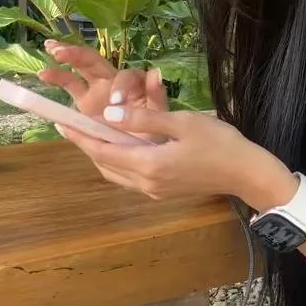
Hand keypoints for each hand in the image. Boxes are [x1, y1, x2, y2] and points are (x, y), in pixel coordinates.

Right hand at [36, 39, 166, 143]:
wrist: (140, 150)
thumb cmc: (153, 131)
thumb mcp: (159, 115)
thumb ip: (156, 95)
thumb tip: (155, 72)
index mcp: (134, 84)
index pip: (126, 76)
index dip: (120, 86)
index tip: (116, 103)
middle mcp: (113, 82)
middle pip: (96, 61)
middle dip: (79, 54)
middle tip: (62, 53)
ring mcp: (97, 90)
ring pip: (80, 68)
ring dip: (66, 56)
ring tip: (51, 50)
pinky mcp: (84, 102)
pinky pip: (70, 85)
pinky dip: (57, 77)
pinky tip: (43, 73)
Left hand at [55, 102, 297, 208]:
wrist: (246, 173)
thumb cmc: (219, 142)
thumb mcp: (182, 123)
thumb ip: (144, 119)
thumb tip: (109, 114)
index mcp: (148, 164)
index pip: (102, 150)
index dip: (79, 135)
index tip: (59, 121)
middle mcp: (146, 183)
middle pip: (105, 164)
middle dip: (86, 144)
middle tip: (71, 124)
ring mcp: (154, 190)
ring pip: (116, 172)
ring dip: (101, 154)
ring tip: (91, 134)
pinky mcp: (164, 191)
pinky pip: (130, 176)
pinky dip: (118, 161)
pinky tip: (120, 146)